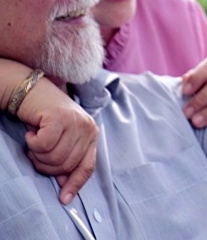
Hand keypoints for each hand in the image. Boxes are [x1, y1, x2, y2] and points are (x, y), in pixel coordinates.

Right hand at [17, 77, 97, 204]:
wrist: (31, 90)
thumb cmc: (45, 117)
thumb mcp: (62, 138)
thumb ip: (67, 158)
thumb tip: (65, 185)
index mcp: (91, 135)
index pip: (87, 167)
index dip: (75, 184)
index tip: (63, 199)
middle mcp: (88, 128)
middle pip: (66, 165)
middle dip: (46, 165)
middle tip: (36, 151)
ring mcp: (76, 122)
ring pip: (54, 157)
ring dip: (37, 154)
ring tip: (34, 141)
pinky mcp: (60, 118)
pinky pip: (43, 145)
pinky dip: (32, 142)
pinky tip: (31, 132)